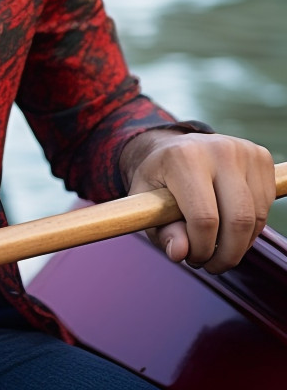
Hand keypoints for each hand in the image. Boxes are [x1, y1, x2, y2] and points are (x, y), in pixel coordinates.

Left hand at [120, 130, 274, 272]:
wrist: (173, 147)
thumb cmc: (160, 179)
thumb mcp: (147, 202)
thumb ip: (162, 230)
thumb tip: (179, 253)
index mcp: (183, 157)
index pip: (204, 218)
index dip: (201, 249)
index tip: (192, 258)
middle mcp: (217, 149)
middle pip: (238, 220)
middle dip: (226, 254)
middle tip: (211, 265)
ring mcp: (243, 151)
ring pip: (256, 218)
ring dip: (240, 245)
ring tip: (217, 247)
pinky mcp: (261, 157)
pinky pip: (265, 207)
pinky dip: (250, 228)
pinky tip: (229, 227)